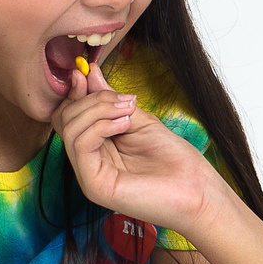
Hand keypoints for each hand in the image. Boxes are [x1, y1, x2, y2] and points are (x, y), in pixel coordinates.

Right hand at [56, 55, 222, 237]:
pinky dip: (100, 126)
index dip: (75, 92)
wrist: (198, 191)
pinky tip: (125, 124)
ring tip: (129, 111)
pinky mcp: (94, 185)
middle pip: (64, 119)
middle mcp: (89, 162)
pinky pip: (81, 144)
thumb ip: (112, 101)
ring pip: (70, 129)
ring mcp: (89, 176)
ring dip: (98, 109)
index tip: (86, 72)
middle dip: (91, 99)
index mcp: (98, 148)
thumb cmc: (175, 161)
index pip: (68, 115)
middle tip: (125, 100)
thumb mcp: (139, 119)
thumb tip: (90, 74)